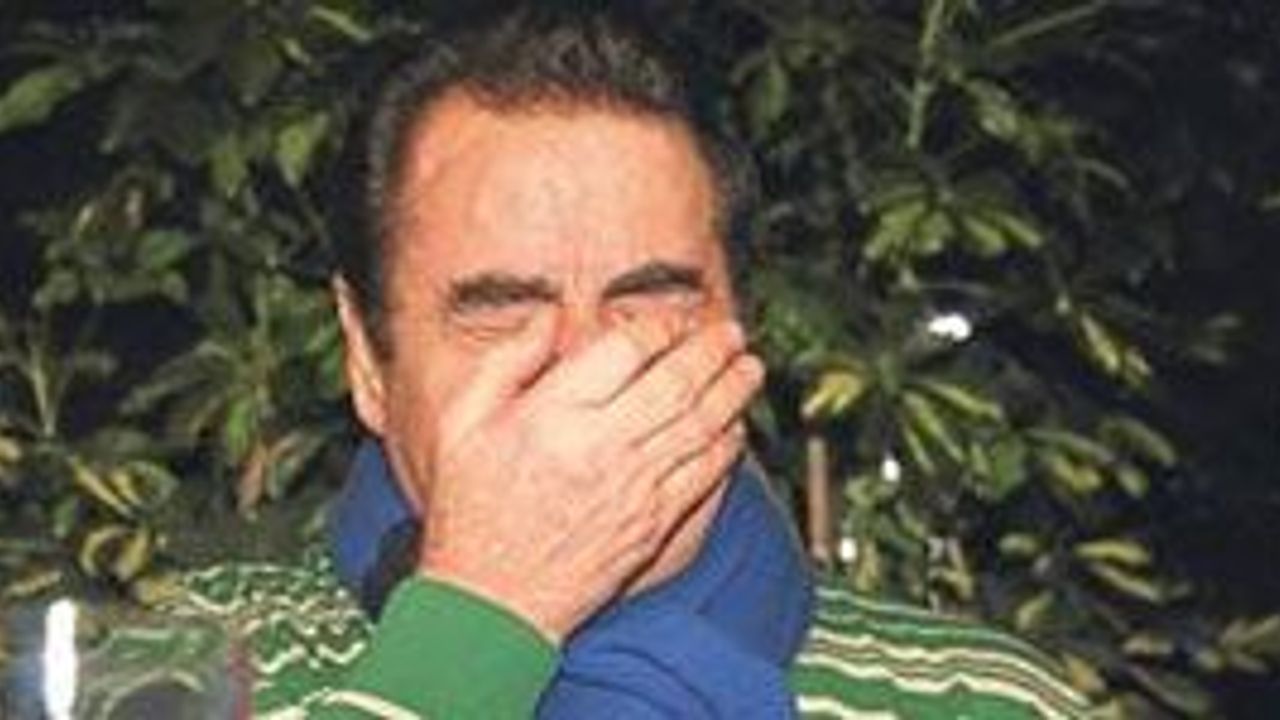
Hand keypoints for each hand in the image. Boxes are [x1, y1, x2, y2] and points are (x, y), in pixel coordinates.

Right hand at [415, 313, 763, 642]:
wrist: (494, 599)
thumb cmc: (473, 510)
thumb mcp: (463, 422)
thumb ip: (508, 360)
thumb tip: (549, 317)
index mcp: (555, 413)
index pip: (628, 348)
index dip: (659, 325)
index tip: (668, 321)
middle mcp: (602, 445)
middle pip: (678, 380)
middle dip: (712, 349)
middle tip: (729, 333)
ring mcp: (635, 487)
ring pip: (702, 423)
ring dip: (733, 390)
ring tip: (747, 368)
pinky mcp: (654, 524)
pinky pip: (705, 473)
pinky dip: (727, 444)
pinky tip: (734, 427)